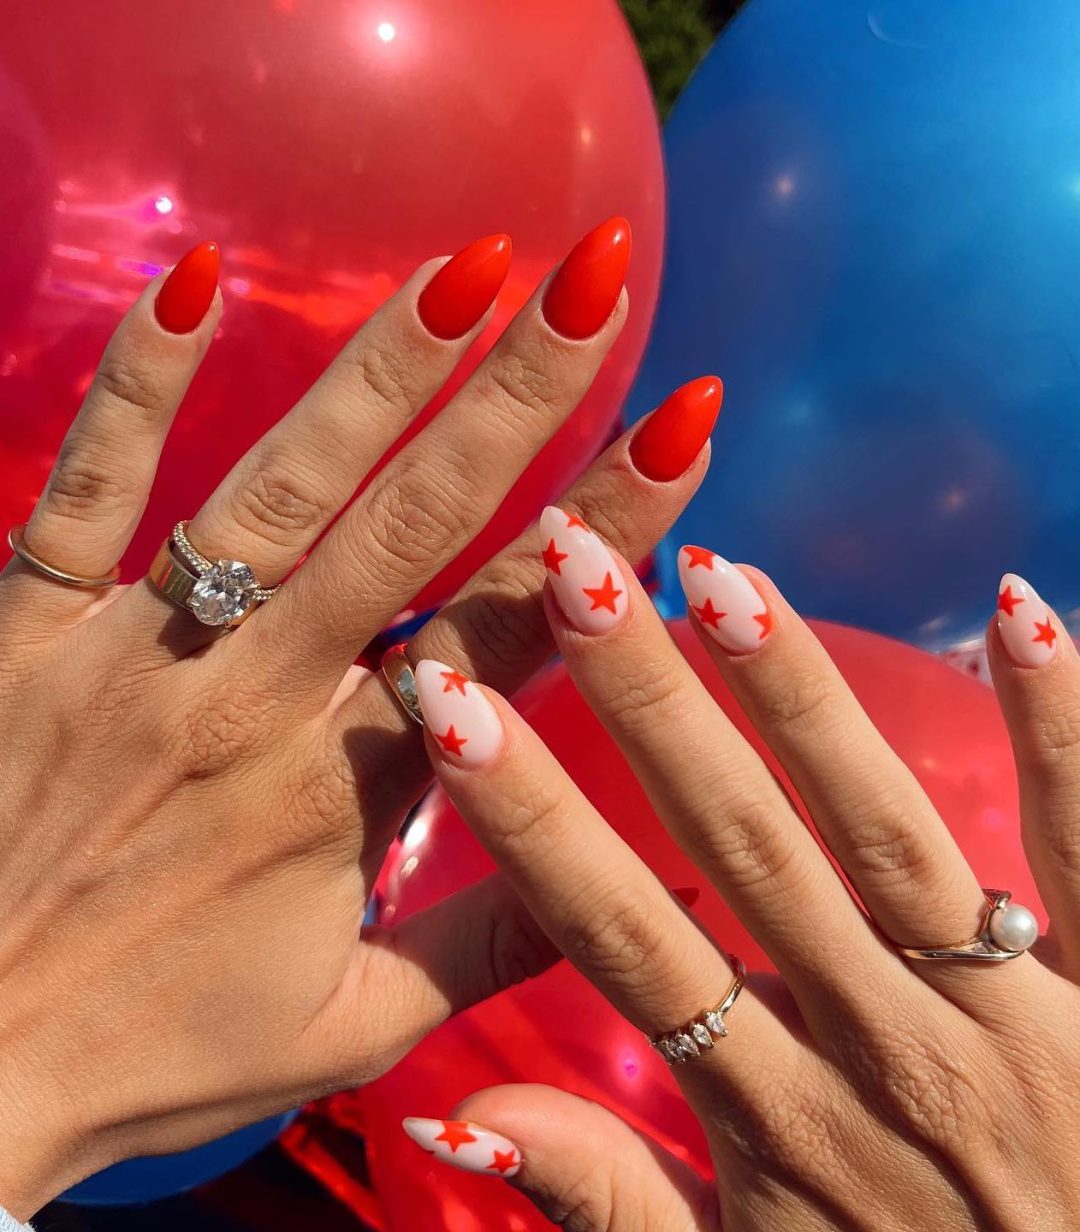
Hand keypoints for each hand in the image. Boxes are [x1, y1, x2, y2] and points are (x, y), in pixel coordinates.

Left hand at [0, 223, 720, 1218]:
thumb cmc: (157, 1059)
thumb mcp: (352, 1033)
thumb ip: (495, 944)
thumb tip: (646, 893)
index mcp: (345, 796)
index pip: (511, 634)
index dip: (609, 528)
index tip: (684, 426)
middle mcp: (253, 704)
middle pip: (411, 527)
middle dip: (519, 400)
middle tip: (596, 283)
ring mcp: (134, 656)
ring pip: (275, 491)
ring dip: (375, 374)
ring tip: (469, 268)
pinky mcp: (25, 631)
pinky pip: (84, 493)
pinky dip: (133, 387)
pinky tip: (195, 277)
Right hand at [407, 512, 1079, 1230]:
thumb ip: (604, 1198)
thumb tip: (447, 1114)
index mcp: (778, 1115)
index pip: (628, 939)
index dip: (536, 822)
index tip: (456, 706)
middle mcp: (883, 1044)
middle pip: (745, 850)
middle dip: (650, 708)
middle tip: (575, 575)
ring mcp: (1009, 1010)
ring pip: (883, 831)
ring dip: (799, 698)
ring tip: (723, 577)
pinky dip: (1058, 727)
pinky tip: (1014, 607)